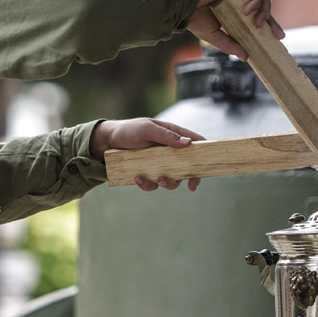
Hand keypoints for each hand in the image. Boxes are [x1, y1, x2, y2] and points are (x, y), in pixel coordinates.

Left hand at [91, 118, 205, 191]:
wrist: (107, 142)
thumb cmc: (129, 131)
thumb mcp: (147, 130)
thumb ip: (166, 136)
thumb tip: (188, 144)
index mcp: (173, 136)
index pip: (196, 143)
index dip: (206, 153)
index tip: (210, 165)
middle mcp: (170, 151)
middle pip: (189, 167)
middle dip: (192, 178)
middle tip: (191, 186)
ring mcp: (160, 164)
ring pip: (173, 179)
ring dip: (168, 183)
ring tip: (158, 179)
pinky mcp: (149, 174)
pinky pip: (153, 185)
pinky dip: (147, 184)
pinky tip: (137, 177)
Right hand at [188, 0, 284, 59]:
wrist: (184, 3)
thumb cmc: (194, 18)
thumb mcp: (214, 37)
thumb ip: (230, 45)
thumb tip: (245, 57)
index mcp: (234, 11)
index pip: (256, 17)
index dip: (268, 26)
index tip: (277, 38)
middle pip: (263, 7)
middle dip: (272, 21)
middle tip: (278, 35)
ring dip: (264, 11)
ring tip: (259, 24)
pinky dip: (255, 1)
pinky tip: (247, 12)